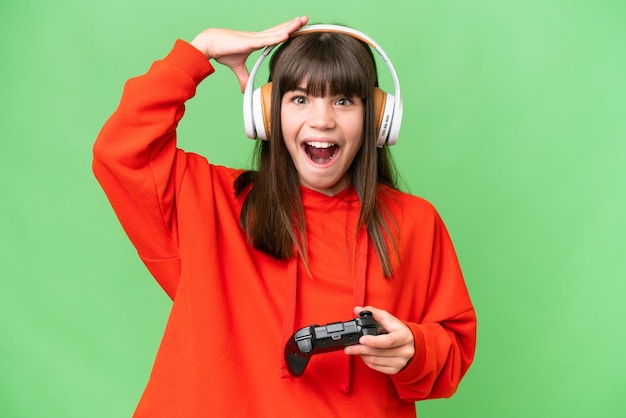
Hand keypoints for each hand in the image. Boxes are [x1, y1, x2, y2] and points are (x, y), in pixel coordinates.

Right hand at [190, 16, 308, 90]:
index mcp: (257, 41)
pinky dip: (276, 37)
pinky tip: (286, 34)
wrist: (209, 44)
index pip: (276, 35)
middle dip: (293, 24)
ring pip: (275, 32)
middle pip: (279, 29)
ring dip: (289, 27)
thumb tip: (246, 89)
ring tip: (301, 21)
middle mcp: (258, 37)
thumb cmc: (222, 50)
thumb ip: (244, 77)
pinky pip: (265, 39)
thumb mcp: (237, 67)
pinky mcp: (248, 41)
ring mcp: (254, 38)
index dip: (287, 30)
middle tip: (306, 19)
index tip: (298, 27)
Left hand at [344, 306, 414, 374]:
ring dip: (362, 355)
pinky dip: (367, 361)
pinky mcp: (396, 370)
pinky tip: (363, 355)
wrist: (411, 344)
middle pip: (378, 352)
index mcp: (404, 336)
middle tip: (348, 347)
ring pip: (376, 361)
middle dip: (360, 349)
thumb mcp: (389, 319)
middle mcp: (405, 351)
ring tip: (354, 349)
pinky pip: (376, 367)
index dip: (373, 341)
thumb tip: (357, 309)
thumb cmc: (398, 330)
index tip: (361, 339)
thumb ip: (373, 313)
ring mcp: (401, 362)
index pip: (388, 341)